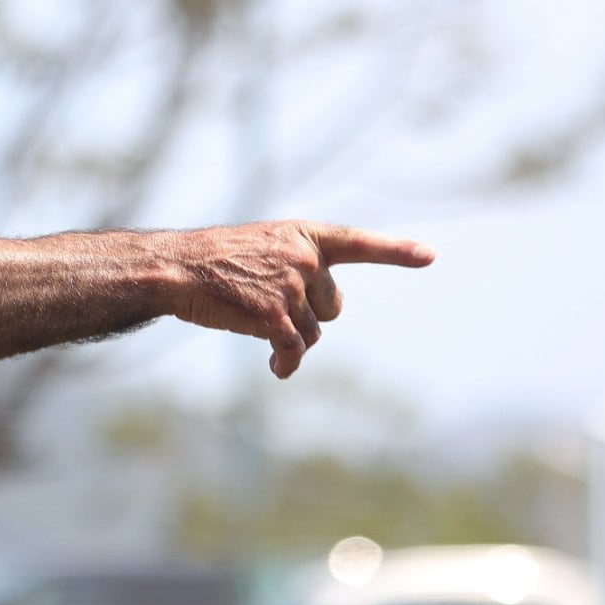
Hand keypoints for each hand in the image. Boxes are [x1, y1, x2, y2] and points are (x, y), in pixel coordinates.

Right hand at [166, 221, 434, 378]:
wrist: (174, 270)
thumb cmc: (210, 263)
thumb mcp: (259, 249)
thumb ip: (297, 269)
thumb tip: (318, 321)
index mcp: (302, 235)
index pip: (357, 242)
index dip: (396, 251)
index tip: (429, 256)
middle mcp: (305, 258)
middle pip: (332, 307)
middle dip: (308, 316)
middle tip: (269, 309)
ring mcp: (291, 286)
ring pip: (312, 333)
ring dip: (290, 340)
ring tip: (254, 327)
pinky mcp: (275, 315)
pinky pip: (295, 351)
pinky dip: (286, 364)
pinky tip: (275, 369)